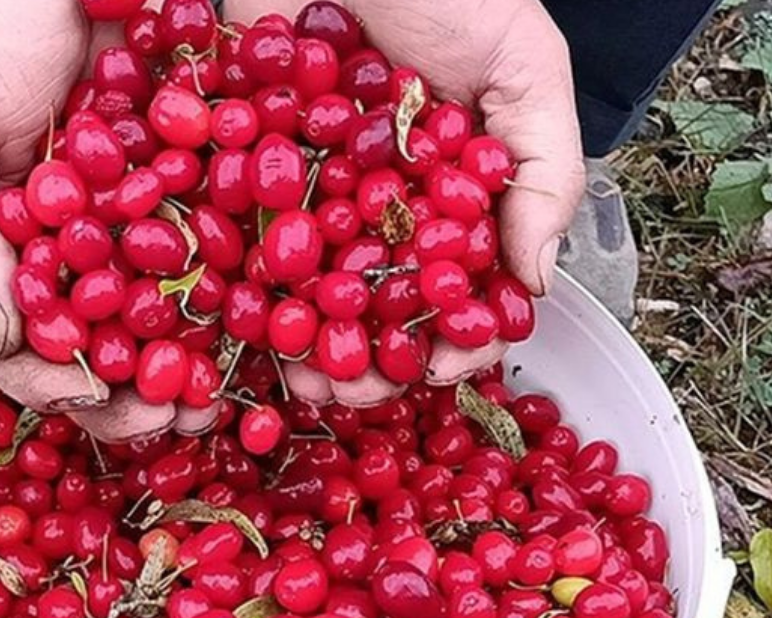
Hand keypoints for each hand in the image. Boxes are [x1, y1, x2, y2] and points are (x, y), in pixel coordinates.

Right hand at [0, 0, 215, 441]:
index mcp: (2, 257)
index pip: (17, 348)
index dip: (48, 383)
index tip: (91, 392)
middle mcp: (70, 257)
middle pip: (97, 351)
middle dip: (130, 397)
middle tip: (171, 416)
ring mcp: (134, 230)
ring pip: (161, 320)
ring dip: (188, 366)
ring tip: (214, 395)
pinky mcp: (196, 195)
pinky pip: (219, 253)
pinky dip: (236, 296)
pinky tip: (256, 321)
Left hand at [227, 0, 585, 407]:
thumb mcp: (525, 68)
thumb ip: (542, 173)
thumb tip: (533, 286)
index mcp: (446, 198)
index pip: (458, 290)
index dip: (455, 340)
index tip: (443, 370)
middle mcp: (376, 208)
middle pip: (372, 309)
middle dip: (365, 364)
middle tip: (350, 395)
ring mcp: (307, 192)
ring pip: (299, 290)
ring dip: (296, 346)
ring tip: (293, 379)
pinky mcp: (240, 165)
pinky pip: (231, 233)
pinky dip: (229, 283)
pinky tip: (232, 322)